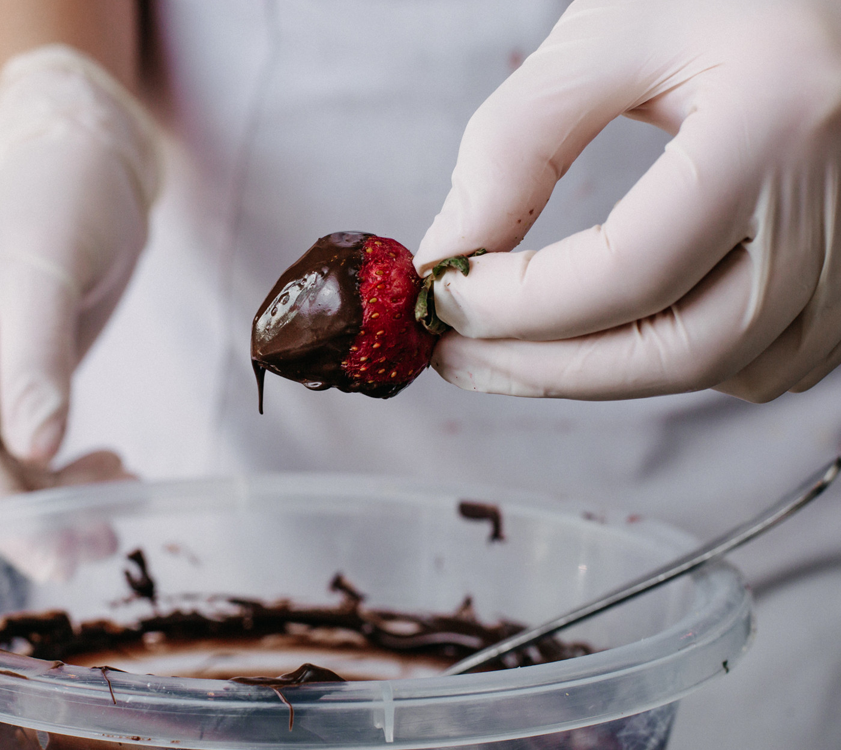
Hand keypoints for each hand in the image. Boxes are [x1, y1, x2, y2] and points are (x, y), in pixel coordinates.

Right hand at [0, 46, 158, 515]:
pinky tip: (116, 469)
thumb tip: (36, 452)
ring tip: (123, 510)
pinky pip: (27, 448)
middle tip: (101, 546)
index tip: (55, 552)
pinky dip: (67, 472)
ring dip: (54, 502)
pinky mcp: (16, 380)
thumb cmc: (62, 202)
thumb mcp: (46, 272)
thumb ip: (38, 360)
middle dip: (29, 519)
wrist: (83, 165)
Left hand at [415, 0, 840, 401]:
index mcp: (779, 126)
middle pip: (675, 350)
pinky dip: (662, 364)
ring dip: (596, 375)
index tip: (439, 299)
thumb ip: (516, 144)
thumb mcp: (608, 34)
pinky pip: (753, 365)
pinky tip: (602, 330)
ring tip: (510, 345)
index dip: (517, 306)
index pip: (628, 272)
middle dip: (544, 368)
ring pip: (713, 371)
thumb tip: (448, 255)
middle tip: (454, 355)